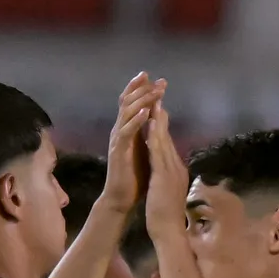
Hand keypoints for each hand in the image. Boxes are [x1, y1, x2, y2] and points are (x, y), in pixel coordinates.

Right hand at [104, 72, 161, 214]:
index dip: (144, 90)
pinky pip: (127, 132)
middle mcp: (120, 130)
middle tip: (158, 80)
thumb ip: (150, 133)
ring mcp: (118, 139)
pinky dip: (136, 120)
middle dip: (143, 89)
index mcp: (128, 129)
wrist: (122, 197)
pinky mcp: (118, 151)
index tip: (159, 79)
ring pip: (128, 113)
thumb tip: (160, 118)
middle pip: (129, 102)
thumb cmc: (135, 176)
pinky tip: (146, 112)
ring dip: (142, 100)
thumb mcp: (147, 150)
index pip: (134, 104)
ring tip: (155, 90)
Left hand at [139, 92, 190, 237]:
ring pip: (164, 141)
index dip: (163, 128)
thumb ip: (168, 180)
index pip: (168, 146)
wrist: (169, 232)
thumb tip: (166, 173)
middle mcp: (177, 167)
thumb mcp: (168, 194)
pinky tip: (150, 124)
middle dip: (162, 118)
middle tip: (158, 98)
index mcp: (176, 172)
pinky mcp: (164, 175)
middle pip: (168, 138)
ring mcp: (172, 171)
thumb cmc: (166, 217)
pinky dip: (155, 136)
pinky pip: (158, 151)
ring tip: (154, 103)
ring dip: (159, 121)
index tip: (159, 111)